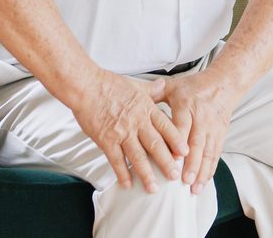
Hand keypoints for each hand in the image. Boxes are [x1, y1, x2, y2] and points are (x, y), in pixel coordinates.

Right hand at [70, 69, 187, 192]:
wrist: (87, 86)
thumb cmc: (110, 84)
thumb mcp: (136, 84)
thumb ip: (151, 89)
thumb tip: (164, 85)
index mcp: (146, 108)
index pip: (166, 127)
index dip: (176, 141)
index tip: (185, 153)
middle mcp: (137, 122)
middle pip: (155, 145)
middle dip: (166, 162)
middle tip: (174, 176)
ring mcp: (121, 132)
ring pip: (138, 156)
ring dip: (146, 173)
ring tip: (154, 188)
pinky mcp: (106, 140)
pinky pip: (116, 160)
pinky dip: (122, 173)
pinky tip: (127, 184)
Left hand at [152, 69, 238, 194]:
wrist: (224, 83)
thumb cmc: (195, 86)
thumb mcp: (174, 86)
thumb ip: (154, 94)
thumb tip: (135, 99)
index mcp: (187, 106)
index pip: (181, 126)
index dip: (177, 143)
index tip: (172, 159)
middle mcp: (201, 118)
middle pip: (196, 143)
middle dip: (191, 163)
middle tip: (183, 180)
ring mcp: (212, 128)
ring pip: (208, 152)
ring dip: (201, 171)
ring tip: (194, 188)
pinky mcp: (220, 135)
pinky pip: (215, 154)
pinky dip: (210, 169)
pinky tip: (203, 182)